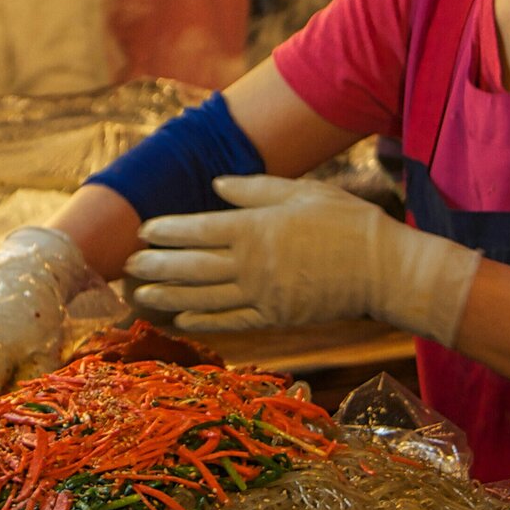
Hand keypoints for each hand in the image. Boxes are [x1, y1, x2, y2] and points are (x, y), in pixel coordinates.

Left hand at [124, 175, 480, 344]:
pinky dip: (202, 320)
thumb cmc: (345, 222)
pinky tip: (180, 318)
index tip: (143, 231)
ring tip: (140, 296)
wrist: (382, 270)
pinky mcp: (275, 318)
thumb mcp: (300, 192)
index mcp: (255, 228)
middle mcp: (251, 265)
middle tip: (126, 268)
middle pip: (191, 268)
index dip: (167, 232)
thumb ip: (253, 190)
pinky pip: (230, 321)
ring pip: (203, 298)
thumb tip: (215, 187)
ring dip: (167, 297)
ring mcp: (262, 296)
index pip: (197, 230)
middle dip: (156, 267)